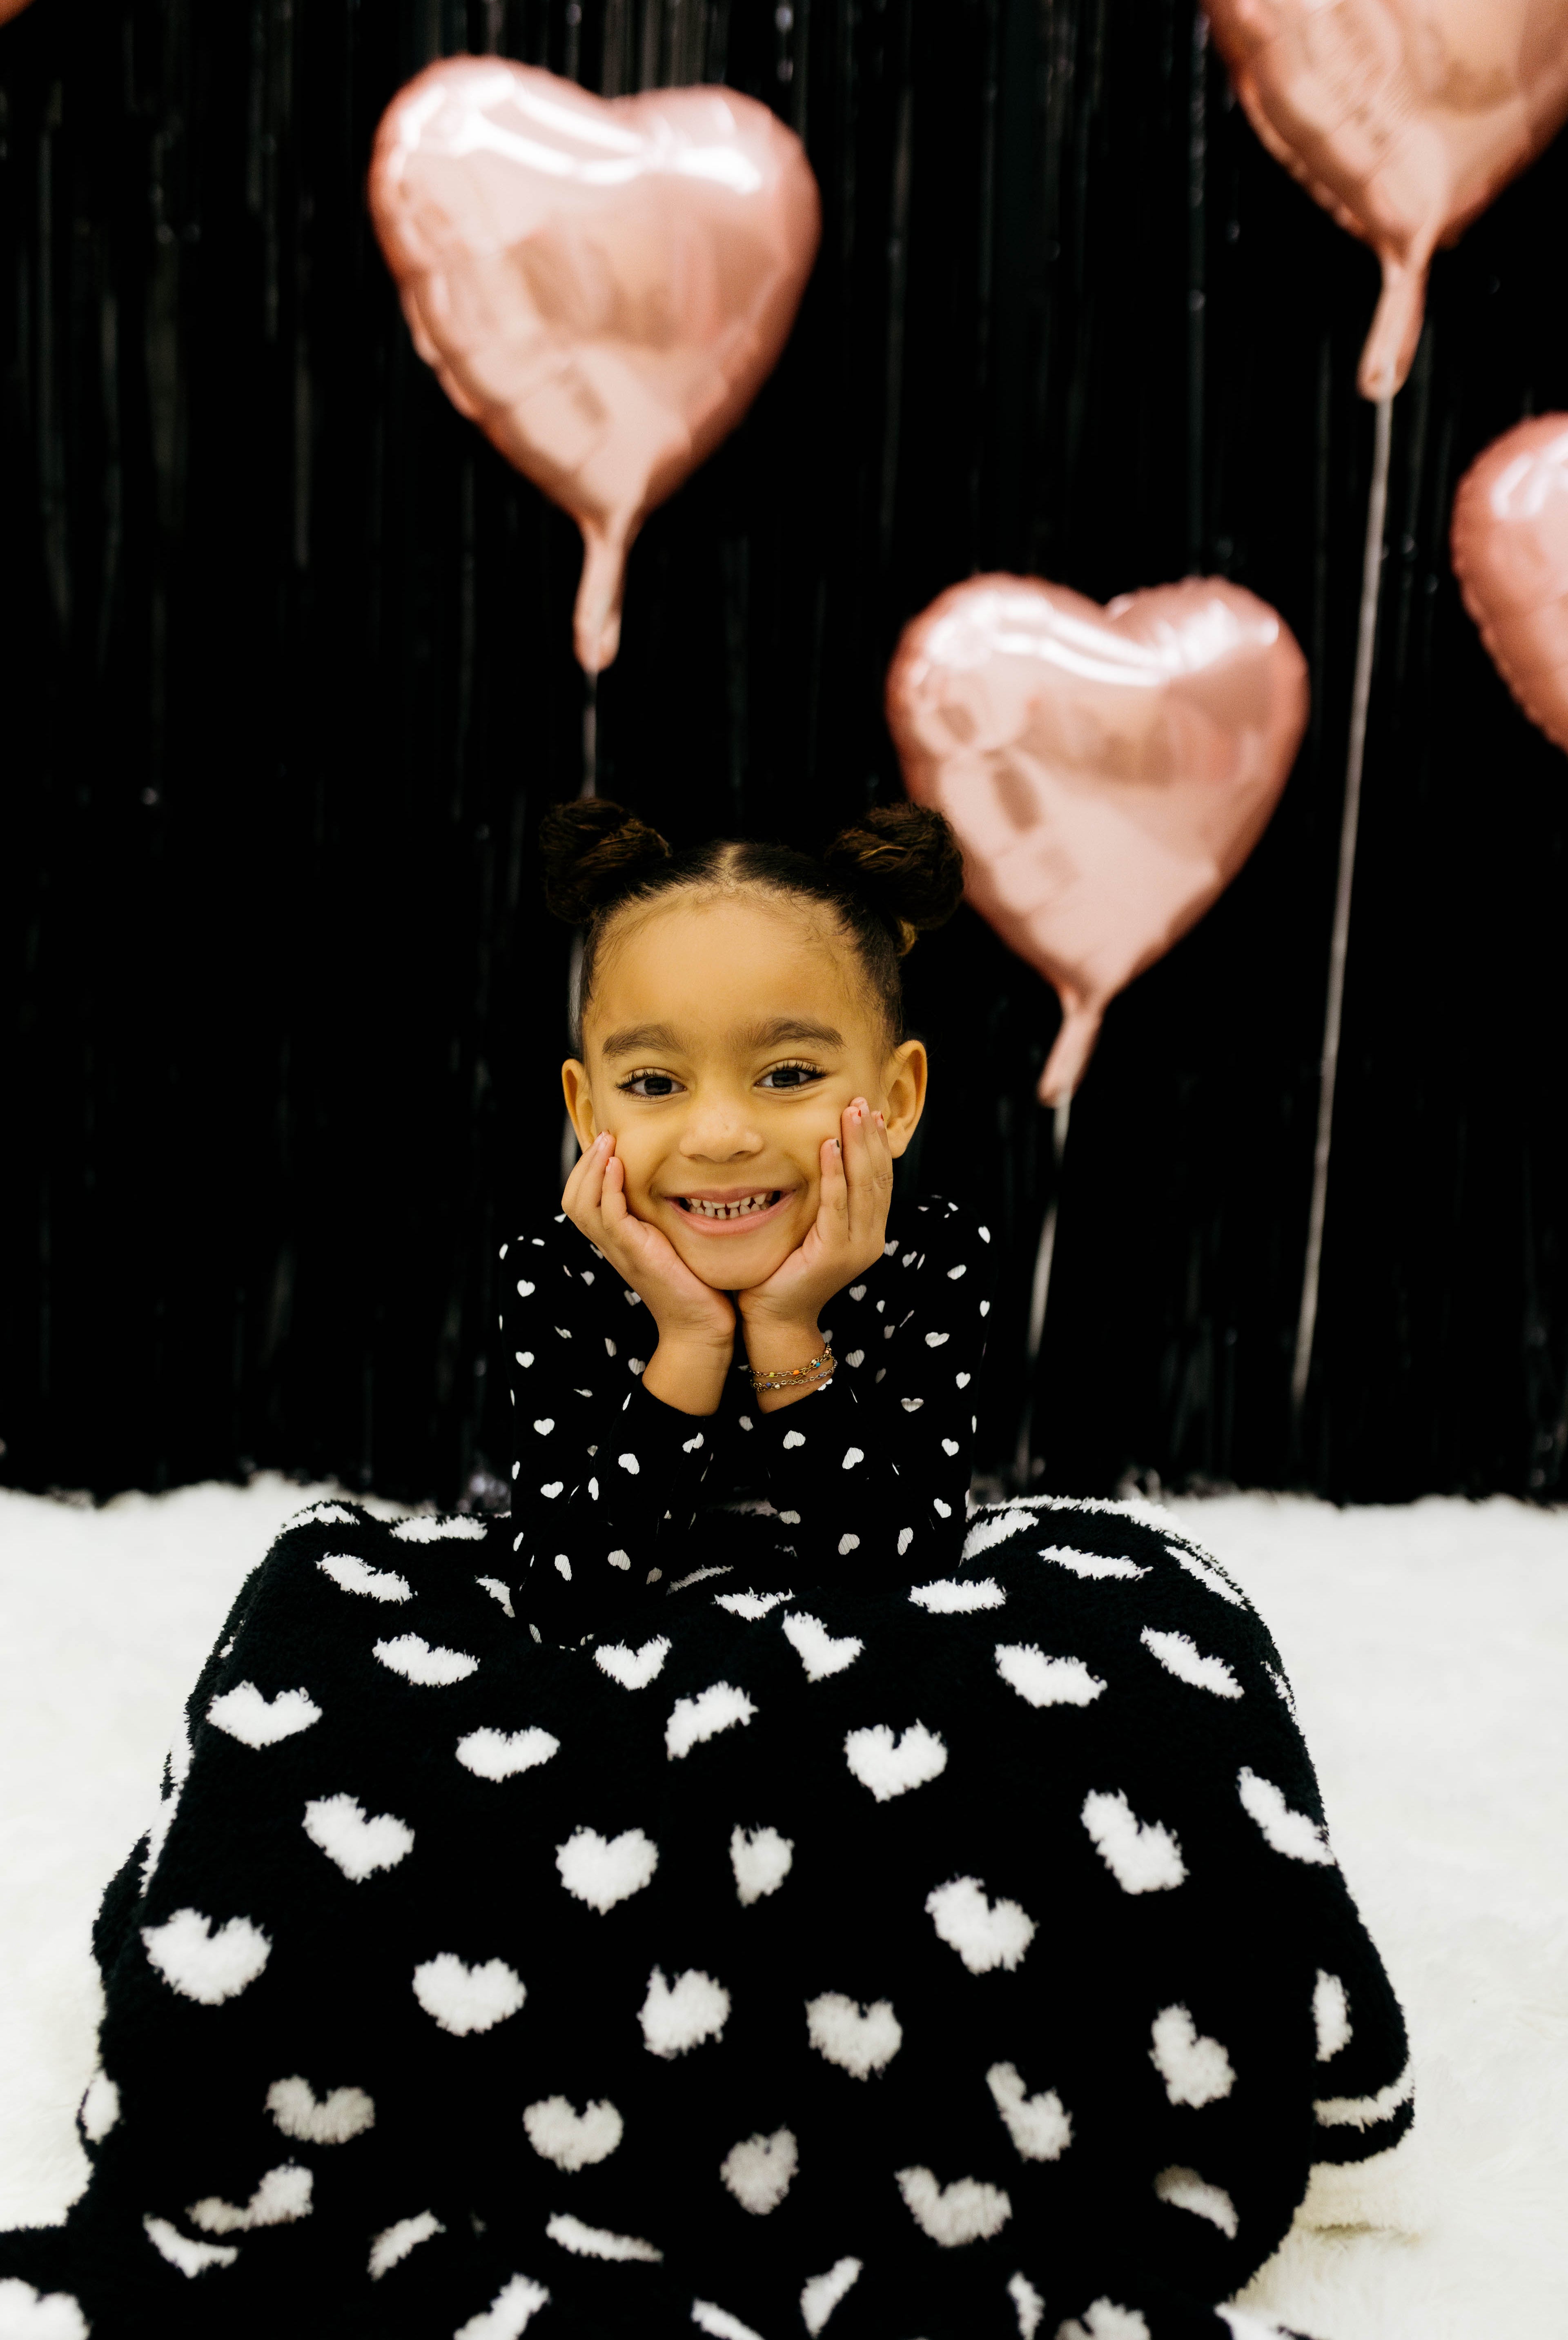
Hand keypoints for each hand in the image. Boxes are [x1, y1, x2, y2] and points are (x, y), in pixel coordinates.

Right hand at [563, 1132, 733, 1414]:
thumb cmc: (695, 1284)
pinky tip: (618, 1167)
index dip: (587, 1170)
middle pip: (573, 1199)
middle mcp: (612, 1244)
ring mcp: (620, 1250)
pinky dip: (609, 1188)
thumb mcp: (673, 1241)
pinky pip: (609, 1216)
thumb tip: (675, 1182)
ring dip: (592, 1168)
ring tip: (607, 1143)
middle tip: (604, 1135)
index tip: (606, 1142)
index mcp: (618, 1240)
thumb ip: (663, 1217)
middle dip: (584, 1163)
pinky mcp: (635, 1253)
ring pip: (582, 1204)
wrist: (701, 1326)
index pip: (582, 1199)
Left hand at [738, 1097, 893, 1340]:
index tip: (870, 1111)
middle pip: (877, 1177)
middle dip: (870, 1137)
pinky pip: (836, 1205)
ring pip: (863, 1186)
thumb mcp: (811, 1231)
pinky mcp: (833, 1254)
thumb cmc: (784, 1273)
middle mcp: (869, 1239)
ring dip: (857, 1145)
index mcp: (868, 1233)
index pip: (879, 1179)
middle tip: (862, 1102)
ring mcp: (855, 1248)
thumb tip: (819, 1159)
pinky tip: (829, 1146)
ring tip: (852, 1112)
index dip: (876, 1144)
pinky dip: (834, 1174)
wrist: (775, 1319)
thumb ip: (823, 1203)